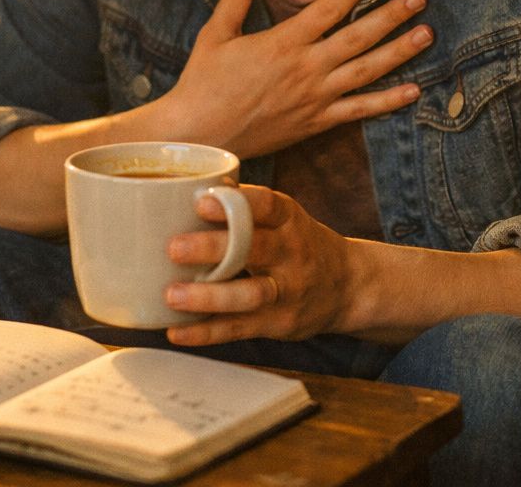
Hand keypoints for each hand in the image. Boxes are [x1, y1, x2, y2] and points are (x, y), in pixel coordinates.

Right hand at [160, 0, 431, 157]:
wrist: (199, 136)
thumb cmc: (203, 84)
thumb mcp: (215, 35)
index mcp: (282, 43)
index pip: (326, 9)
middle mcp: (305, 68)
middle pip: (358, 37)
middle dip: (391, 15)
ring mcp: (314, 97)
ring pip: (366, 71)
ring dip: (399, 52)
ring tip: (426, 35)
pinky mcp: (316, 122)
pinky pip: (359, 111)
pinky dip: (387, 102)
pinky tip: (413, 91)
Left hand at [162, 186, 353, 344]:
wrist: (348, 286)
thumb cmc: (299, 244)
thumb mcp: (285, 218)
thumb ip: (245, 208)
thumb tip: (190, 188)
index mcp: (289, 220)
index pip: (267, 206)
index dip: (235, 204)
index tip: (201, 202)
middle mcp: (292, 253)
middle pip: (255, 249)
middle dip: (213, 248)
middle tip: (174, 248)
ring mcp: (288, 291)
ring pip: (250, 295)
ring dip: (208, 296)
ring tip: (172, 295)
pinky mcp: (279, 323)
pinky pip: (240, 328)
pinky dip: (206, 332)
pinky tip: (177, 331)